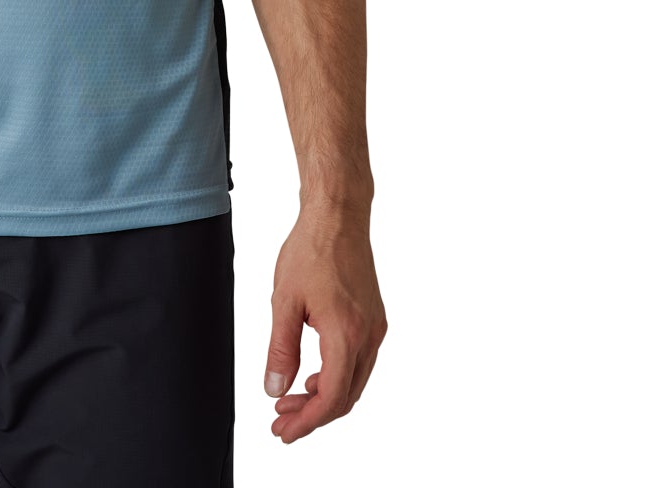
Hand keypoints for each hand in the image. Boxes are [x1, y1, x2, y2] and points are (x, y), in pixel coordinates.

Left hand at [264, 202, 386, 443]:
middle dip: (312, 415)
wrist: (338, 216)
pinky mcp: (374, 319)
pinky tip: (312, 374)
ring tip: (290, 398)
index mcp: (346, 335)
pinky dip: (336, 376)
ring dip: (324, 397)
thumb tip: (275, 389)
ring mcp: (375, 328)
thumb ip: (280, 349)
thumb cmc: (311, 250)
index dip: (307, 423)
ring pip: (354, 382)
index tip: (284, 432)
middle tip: (281, 421)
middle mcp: (368, 336)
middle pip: (345, 397)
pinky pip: (359, 363)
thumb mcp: (284, 301)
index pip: (331, 399)